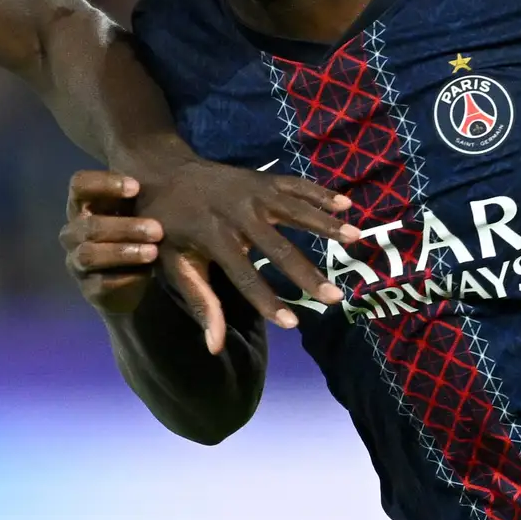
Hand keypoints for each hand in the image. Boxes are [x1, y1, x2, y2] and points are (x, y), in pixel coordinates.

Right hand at [62, 171, 173, 319]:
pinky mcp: (88, 289)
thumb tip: (165, 173)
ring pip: (90, 254)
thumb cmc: (134, 235)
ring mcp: (76, 262)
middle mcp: (72, 233)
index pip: (79, 185)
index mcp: (82, 206)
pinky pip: (101, 283)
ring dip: (123, 252)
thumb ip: (139, 196)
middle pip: (88, 225)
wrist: (133, 281)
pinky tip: (146, 274)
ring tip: (153, 252)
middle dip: (125, 226)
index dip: (104, 184)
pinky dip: (125, 278)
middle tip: (157, 230)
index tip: (136, 187)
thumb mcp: (136, 212)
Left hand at [98, 153, 353, 351]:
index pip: (244, 277)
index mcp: (213, 237)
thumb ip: (200, 301)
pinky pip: (297, 186)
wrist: (164, 173)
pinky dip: (321, 194)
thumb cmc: (169, 228)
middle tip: (336, 298)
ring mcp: (253, 191)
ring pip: (296, 210)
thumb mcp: (175, 264)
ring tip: (356, 239)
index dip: (268, 302)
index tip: (293, 324)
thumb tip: (214, 346)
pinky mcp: (263, 178)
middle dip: (308, 274)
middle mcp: (237, 213)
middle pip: (278, 248)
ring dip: (326, 225)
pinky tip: (346, 205)